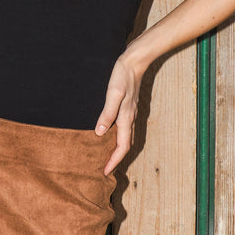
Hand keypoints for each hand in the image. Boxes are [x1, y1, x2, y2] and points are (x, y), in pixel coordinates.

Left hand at [95, 53, 142, 175]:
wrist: (134, 62)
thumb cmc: (123, 76)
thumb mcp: (113, 94)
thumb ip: (107, 113)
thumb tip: (100, 132)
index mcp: (126, 118)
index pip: (122, 147)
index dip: (114, 161)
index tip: (105, 172)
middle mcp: (129, 119)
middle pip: (125, 146)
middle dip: (116, 159)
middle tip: (105, 170)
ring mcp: (130, 114)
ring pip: (126, 138)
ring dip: (118, 150)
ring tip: (107, 158)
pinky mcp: (128, 108)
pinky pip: (124, 129)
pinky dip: (118, 139)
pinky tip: (110, 136)